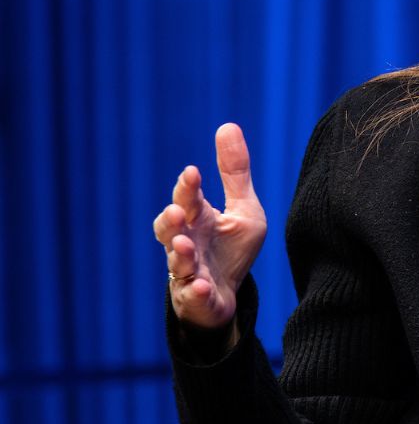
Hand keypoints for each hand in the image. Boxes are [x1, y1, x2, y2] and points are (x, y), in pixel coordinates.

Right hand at [153, 123, 268, 333]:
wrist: (226, 296)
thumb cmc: (231, 249)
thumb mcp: (243, 208)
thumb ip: (235, 173)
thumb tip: (227, 125)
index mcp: (197, 219)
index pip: (188, 199)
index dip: (188, 187)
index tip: (193, 172)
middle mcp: (185, 243)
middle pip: (169, 230)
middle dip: (171, 221)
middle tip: (177, 211)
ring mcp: (187, 272)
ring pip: (176, 263)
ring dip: (179, 255)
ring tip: (184, 246)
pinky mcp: (195, 298)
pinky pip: (193, 296)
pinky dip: (195, 292)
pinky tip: (201, 286)